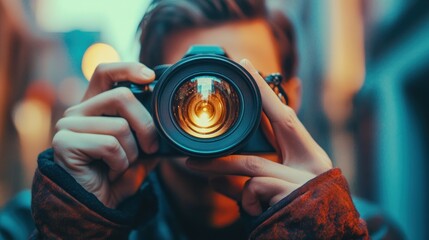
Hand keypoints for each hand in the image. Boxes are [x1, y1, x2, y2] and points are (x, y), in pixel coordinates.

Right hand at [52, 63, 158, 207]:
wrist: (98, 206)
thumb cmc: (119, 175)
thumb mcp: (142, 150)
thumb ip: (150, 131)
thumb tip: (168, 116)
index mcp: (96, 106)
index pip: (106, 73)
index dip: (128, 68)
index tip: (150, 76)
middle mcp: (79, 111)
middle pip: (122, 96)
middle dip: (146, 125)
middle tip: (150, 147)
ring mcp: (68, 125)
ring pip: (120, 125)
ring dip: (132, 152)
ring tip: (121, 165)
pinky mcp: (64, 142)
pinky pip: (109, 145)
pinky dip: (120, 163)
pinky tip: (110, 172)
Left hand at [186, 59, 331, 215]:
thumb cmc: (298, 218)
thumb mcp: (270, 197)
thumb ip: (246, 183)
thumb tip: (213, 178)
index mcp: (308, 158)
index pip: (285, 118)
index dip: (267, 91)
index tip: (248, 66)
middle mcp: (313, 163)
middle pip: (279, 122)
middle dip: (258, 95)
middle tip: (239, 70)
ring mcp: (307, 180)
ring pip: (253, 163)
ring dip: (218, 164)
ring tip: (192, 165)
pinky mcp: (296, 197)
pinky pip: (256, 190)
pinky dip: (246, 201)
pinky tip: (257, 212)